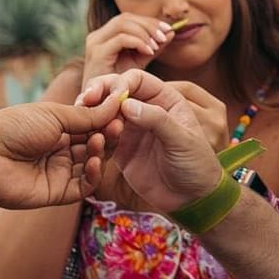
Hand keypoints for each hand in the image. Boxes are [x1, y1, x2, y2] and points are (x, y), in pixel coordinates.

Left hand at [0, 98, 124, 208]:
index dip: (107, 121)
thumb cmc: (13, 126)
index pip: (92, 127)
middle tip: (117, 126)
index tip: (121, 111)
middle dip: (107, 136)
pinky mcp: (56, 193)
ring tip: (99, 141)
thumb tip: (117, 102)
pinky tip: (93, 161)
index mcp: (59, 130)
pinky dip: (93, 175)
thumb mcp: (55, 115)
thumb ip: (88, 115)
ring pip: (92, 166)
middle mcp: (61, 152)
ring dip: (100, 153)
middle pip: (95, 147)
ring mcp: (59, 173)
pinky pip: (83, 187)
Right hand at [78, 69, 229, 213]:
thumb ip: (157, 120)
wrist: (191, 198)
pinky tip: (87, 139)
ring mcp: (131, 128)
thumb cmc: (196, 165)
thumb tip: (126, 104)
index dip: (120, 83)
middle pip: (115, 90)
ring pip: (105, 111)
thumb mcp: (182, 140)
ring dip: (92, 112)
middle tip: (84, 101)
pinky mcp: (120, 148)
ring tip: (82, 119)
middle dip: (99, 92)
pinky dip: (92, 134)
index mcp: (165, 99)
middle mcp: (146, 109)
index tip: (110, 97)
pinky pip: (101, 136)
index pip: (137, 80)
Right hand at [82, 13, 173, 82]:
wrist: (101, 107)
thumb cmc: (119, 86)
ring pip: (123, 24)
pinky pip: (121, 39)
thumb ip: (154, 46)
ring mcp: (95, 44)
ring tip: (158, 45)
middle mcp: (97, 37)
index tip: (168, 29)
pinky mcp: (96, 55)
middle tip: (165, 36)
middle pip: (125, 18)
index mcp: (105, 36)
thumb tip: (171, 31)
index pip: (129, 18)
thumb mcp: (140, 62)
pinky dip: (138, 42)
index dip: (149, 21)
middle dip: (148, 25)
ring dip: (145, 33)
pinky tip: (150, 52)